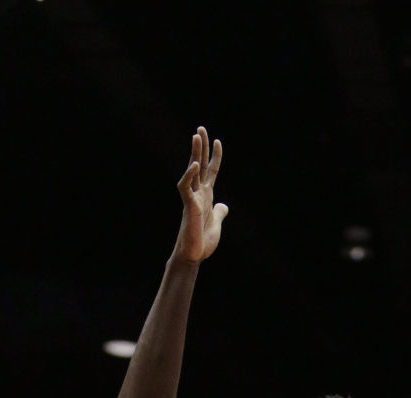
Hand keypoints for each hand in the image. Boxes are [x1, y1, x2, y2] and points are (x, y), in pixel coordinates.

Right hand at [174, 126, 228, 263]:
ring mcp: (192, 198)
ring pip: (192, 170)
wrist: (194, 256)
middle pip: (199, 164)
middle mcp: (198, 193)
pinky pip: (186, 187)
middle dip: (201, 146)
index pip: (210, 171)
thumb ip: (220, 212)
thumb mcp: (217, 224)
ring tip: (196, 136)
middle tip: (201, 128)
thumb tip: (224, 205)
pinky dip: (190, 175)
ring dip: (195, 153)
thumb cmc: (202, 242)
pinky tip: (196, 164)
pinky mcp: (188, 206)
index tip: (218, 141)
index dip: (215, 157)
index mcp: (206, 196)